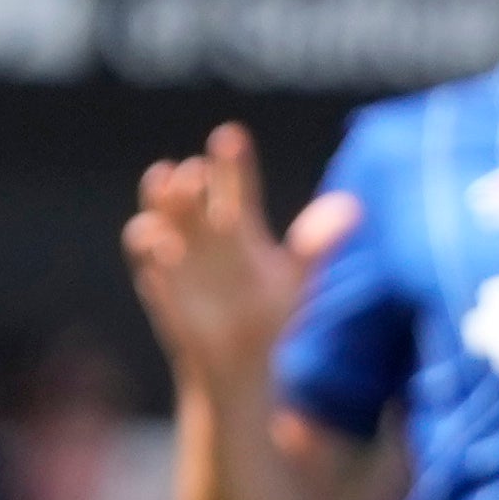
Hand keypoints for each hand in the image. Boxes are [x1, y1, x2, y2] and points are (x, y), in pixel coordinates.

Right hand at [124, 124, 349, 393]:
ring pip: (160, 211)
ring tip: (167, 180)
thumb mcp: (296, 279)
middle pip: (191, 191)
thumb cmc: (268, 315)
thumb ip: (317, 244)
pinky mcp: (160, 280)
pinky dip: (149, 242)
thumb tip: (353, 208)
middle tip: (196, 173)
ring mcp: (179, 254)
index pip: (233, 184)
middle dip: (190, 178)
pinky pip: (145, 253)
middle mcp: (205, 233)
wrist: (239, 363)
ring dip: (159, 195)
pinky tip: (163, 243)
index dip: (232, 161)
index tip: (230, 136)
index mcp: (239, 226)